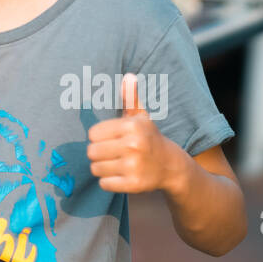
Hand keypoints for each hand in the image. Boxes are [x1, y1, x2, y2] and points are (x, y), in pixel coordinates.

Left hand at [87, 73, 180, 193]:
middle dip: (99, 153)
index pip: (93, 134)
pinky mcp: (134, 184)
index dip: (99, 137)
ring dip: (103, 168)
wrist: (171, 165)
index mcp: (132, 126)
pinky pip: (104, 184)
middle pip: (92, 152)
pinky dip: (109, 182)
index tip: (111, 139)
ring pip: (96, 169)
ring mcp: (134, 166)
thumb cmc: (148, 137)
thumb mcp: (140, 117)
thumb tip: (129, 76)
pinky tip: (121, 176)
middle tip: (113, 153)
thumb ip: (130, 98)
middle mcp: (133, 145)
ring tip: (117, 164)